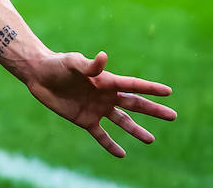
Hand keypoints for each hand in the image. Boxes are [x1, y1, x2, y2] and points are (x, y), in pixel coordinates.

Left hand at [25, 50, 175, 157]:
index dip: (151, 89)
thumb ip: (89, 65)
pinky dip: (110, 144)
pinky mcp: (84, 120)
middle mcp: (105, 96)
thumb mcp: (72, 63)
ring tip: (151, 140)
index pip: (133, 85)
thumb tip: (103, 57)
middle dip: (153, 110)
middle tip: (173, 116)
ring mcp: (96, 109)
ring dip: (136, 130)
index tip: (169, 92)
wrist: (39, 75)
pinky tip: (122, 154)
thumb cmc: (57, 64)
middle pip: (134, 104)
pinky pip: (101, 135)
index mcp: (106, 81)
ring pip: (122, 121)